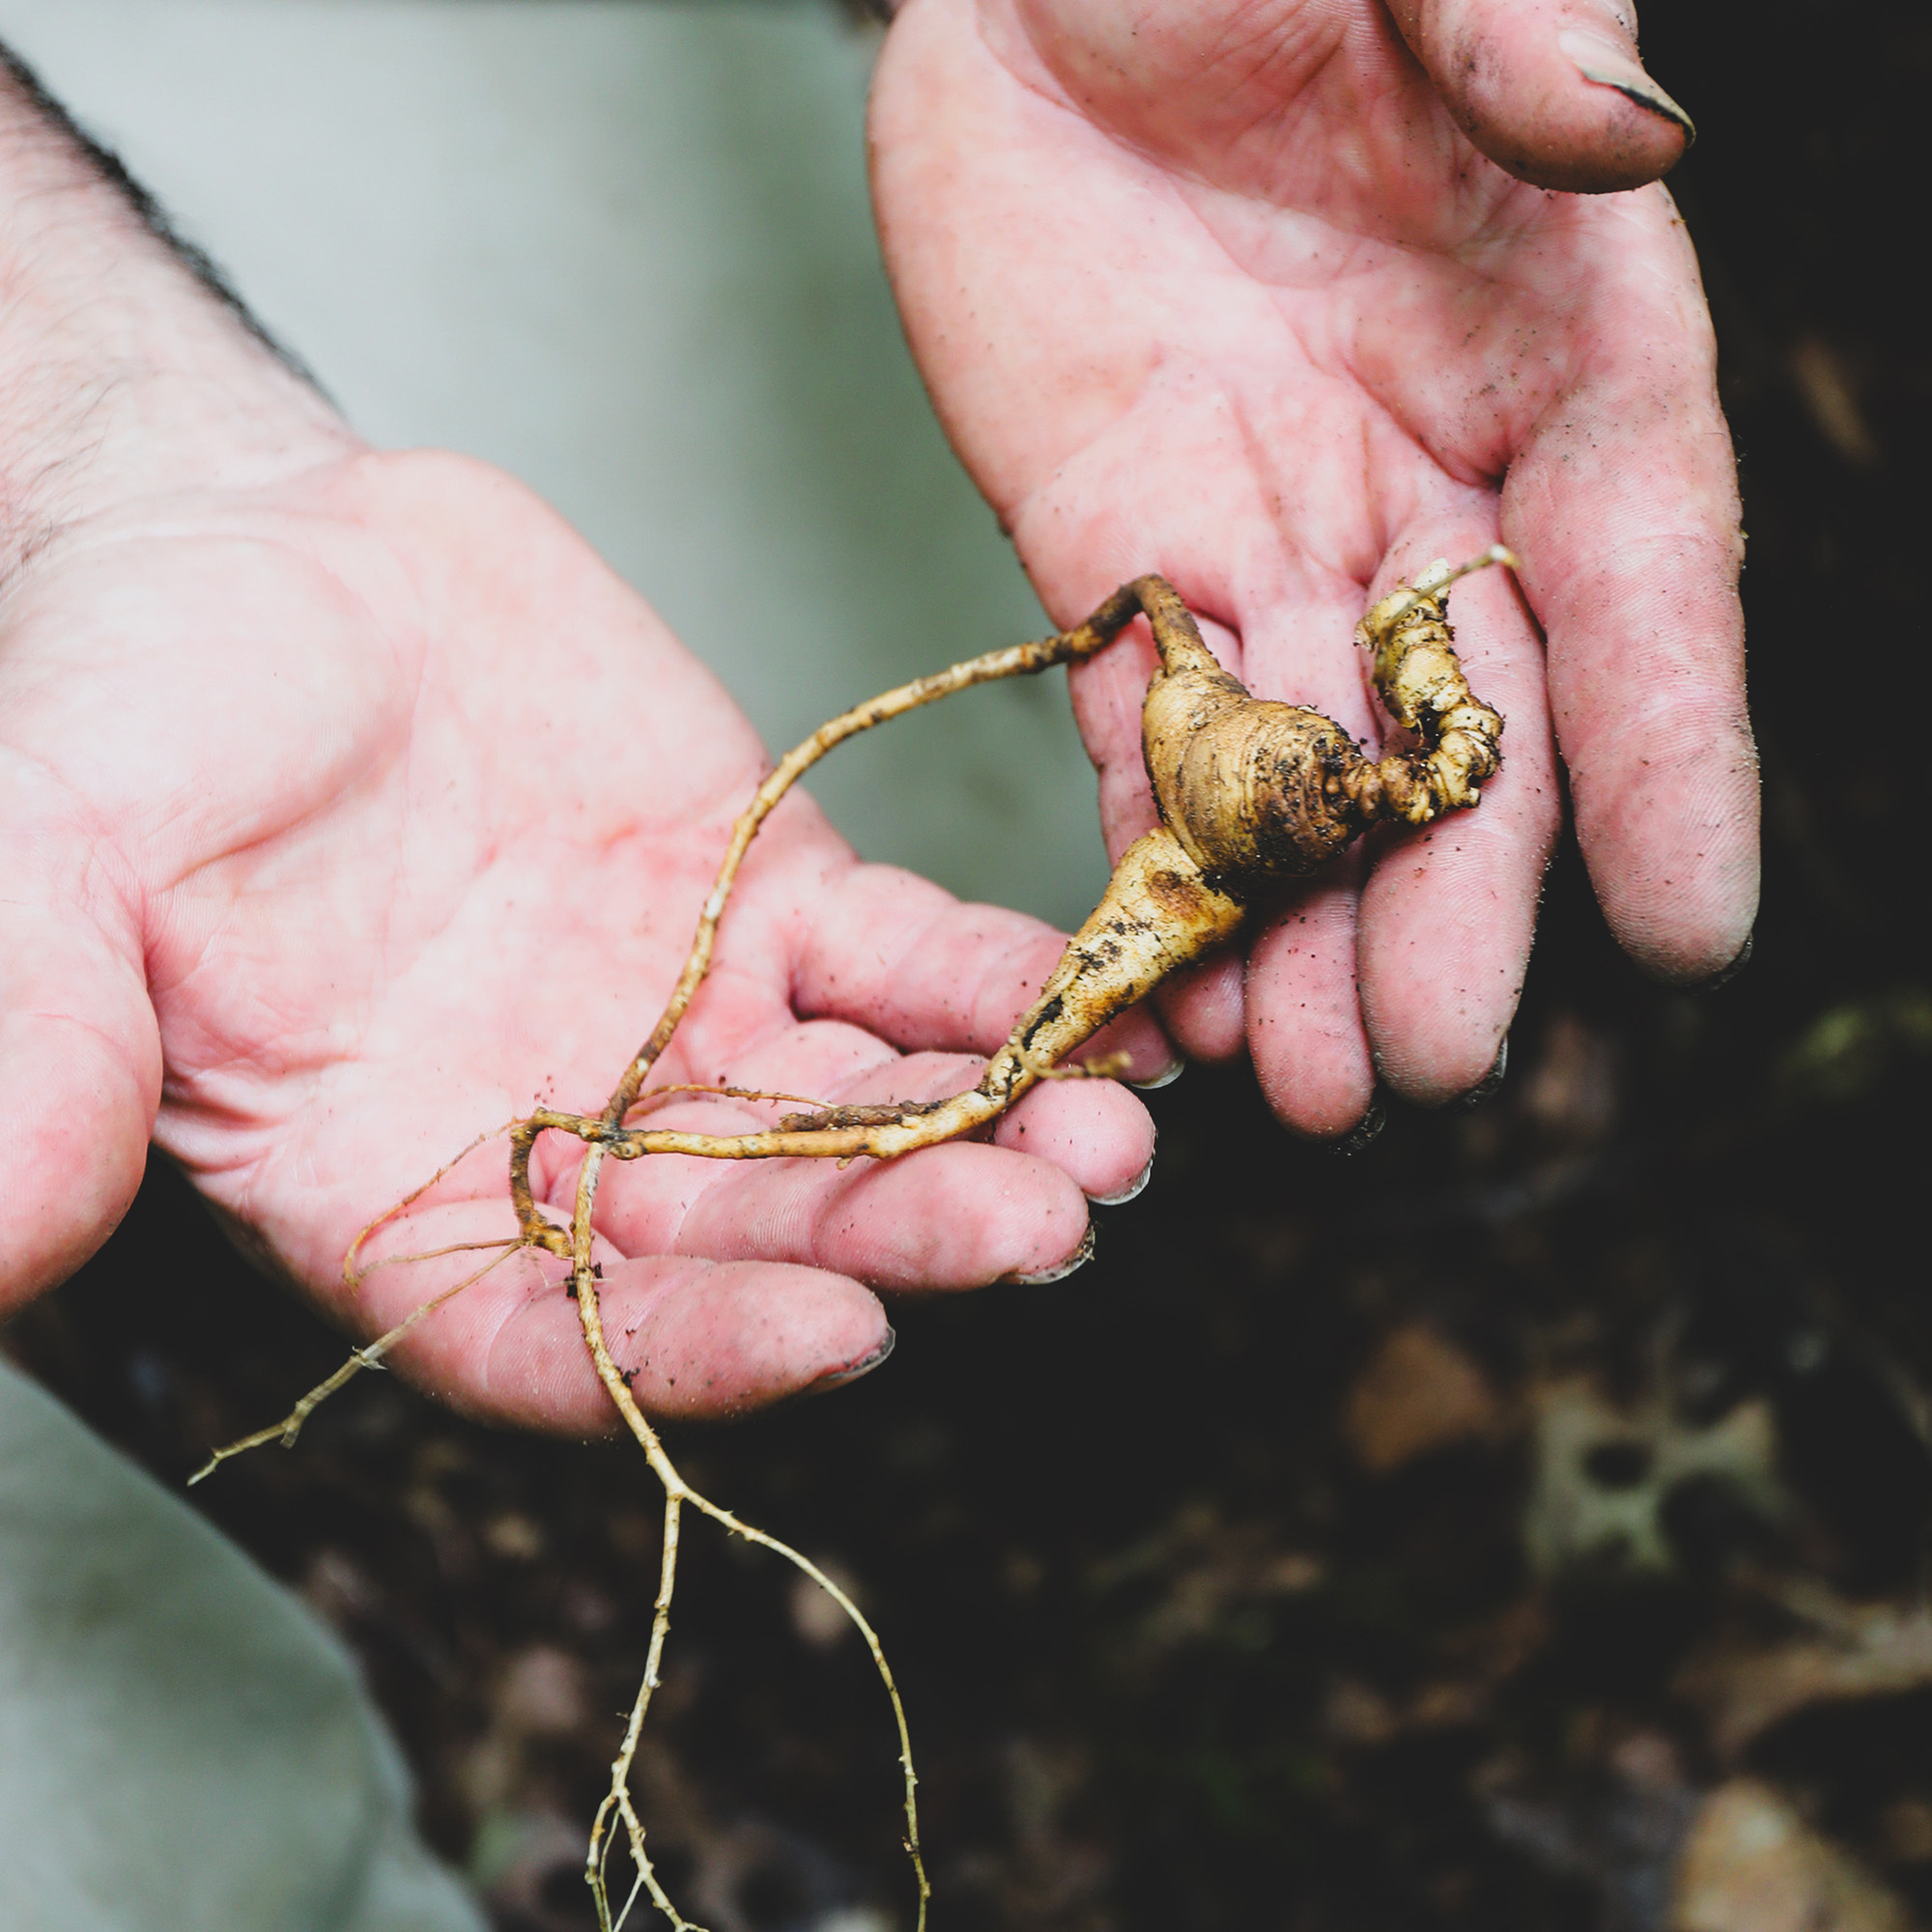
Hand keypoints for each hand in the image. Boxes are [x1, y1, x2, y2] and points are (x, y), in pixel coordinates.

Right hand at [0, 82, 1159, 1428]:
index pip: (557, 1339)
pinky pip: (900, 964)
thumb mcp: (46, 870)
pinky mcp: (767, 902)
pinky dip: (995, 988)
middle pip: (752, 1238)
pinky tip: (1098, 996)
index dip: (700, 1356)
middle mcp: (558, 1142)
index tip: (847, 1338)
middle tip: (1049, 1225)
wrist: (252, 543)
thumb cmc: (128, 709)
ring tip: (1122, 1129)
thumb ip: (33, 1047)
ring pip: (854, 1113)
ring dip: (989, 1126)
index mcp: (392, 1195)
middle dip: (899, 1236)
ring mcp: (678, 1027)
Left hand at [870, 0, 1756, 1135]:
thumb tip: (1629, 141)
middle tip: (1432, 1065)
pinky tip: (1177, 982)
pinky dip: (1161, 854)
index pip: (1639, 576)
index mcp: (1563, 353)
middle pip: (1467, 727)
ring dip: (1308, 930)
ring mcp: (1267, 535)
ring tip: (1306, 1085)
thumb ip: (1523, 45)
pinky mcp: (1114, 556)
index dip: (1672, 753)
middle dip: (1453, 899)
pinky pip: (1144, 732)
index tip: (1689, 928)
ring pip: (1307, 768)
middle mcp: (1431, 481)